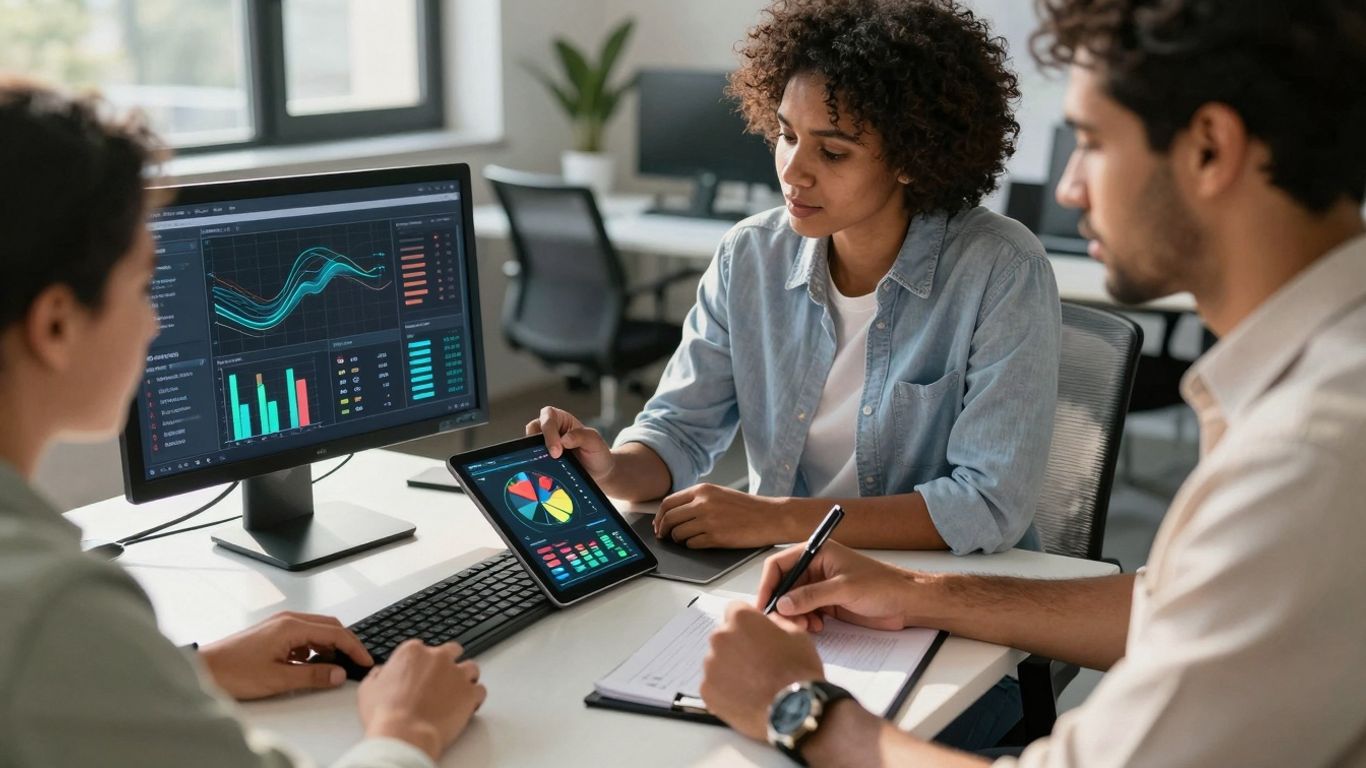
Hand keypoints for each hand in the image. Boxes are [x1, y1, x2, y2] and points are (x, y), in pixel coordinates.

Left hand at [199, 611, 373, 700]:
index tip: (365, 660)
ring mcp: (279, 625)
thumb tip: (338, 674)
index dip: (354, 647)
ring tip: (334, 666)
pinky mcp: (272, 633)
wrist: (204, 669)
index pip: (335, 633)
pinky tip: (310, 664)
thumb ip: (313, 675)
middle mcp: (287, 620)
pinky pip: (302, 636)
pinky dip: (313, 648)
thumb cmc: (234, 671)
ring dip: (328, 646)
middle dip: (345, 644)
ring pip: (316, 631)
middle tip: (355, 662)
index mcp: (292, 627)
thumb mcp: (279, 678)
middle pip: (329, 626)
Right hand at [357, 639, 486, 761]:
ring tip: (457, 694)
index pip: (424, 648)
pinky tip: (467, 706)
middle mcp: (438, 658)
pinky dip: (476, 698)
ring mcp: (457, 674)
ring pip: (471, 668)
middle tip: (443, 680)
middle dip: (449, 663)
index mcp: (413, 652)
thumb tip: (381, 673)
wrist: (404, 734)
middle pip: (452, 651)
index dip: (424, 662)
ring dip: (465, 679)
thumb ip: (378, 675)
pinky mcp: (470, 692)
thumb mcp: (369, 689)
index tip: (422, 672)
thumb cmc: (386, 714)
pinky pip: (481, 690)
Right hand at [526, 406, 614, 481]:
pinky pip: (532, 460)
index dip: (549, 432)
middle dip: (538, 443)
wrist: (598, 473)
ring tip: (547, 467)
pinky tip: (544, 474)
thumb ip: (582, 436)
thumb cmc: (597, 453)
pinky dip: (535, 466)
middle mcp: (550, 430)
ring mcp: (544, 445)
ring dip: (535, 455)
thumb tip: (564, 439)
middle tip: (552, 458)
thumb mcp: (595, 442)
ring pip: (529, 445)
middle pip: (533, 428)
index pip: (548, 417)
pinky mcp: (541, 460)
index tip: (557, 451)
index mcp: (562, 419)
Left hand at [655, 483, 788, 547]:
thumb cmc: (747, 507)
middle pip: (669, 519)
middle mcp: (702, 503)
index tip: (658, 523)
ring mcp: (708, 520)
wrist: (770, 517)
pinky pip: (691, 545)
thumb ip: (697, 499)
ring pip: (678, 534)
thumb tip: (674, 511)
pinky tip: (700, 543)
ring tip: (686, 539)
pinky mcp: (715, 537)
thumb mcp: (719, 494)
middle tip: (664, 536)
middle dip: (663, 530)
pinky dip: (692, 546)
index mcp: (702, 490)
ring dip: (678, 539)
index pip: (668, 502)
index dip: (659, 516)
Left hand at [700, 602, 824, 740]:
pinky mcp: (707, 690)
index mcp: (741, 619)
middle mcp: (720, 638)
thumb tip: (768, 623)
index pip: (734, 609)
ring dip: (730, 667)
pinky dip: (724, 689)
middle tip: (756, 662)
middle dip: (737, 645)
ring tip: (752, 683)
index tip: (754, 634)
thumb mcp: (796, 634)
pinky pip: (713, 684)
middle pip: (724, 636)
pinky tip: (744, 696)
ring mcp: (711, 665)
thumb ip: (775, 623)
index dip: (747, 622)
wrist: (793, 710)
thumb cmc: (797, 671)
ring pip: (717, 661)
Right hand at [758, 541, 918, 631]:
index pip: (780, 564)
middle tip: (785, 623)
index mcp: (818, 553)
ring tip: (805, 627)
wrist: (907, 602)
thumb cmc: (882, 585)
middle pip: (784, 585)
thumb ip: (812, 596)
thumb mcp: (845, 588)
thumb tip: (783, 604)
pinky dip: (806, 621)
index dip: (768, 584)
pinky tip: (817, 627)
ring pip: (793, 602)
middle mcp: (816, 568)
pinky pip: (806, 612)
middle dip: (782, 605)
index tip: (764, 605)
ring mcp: (821, 586)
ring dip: (794, 616)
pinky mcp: (828, 603)